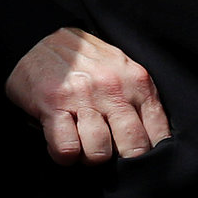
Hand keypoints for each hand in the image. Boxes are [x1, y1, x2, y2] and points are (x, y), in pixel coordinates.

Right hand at [7, 26, 170, 163]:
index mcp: (137, 83)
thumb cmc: (86, 62)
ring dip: (91, 158)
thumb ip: (139, 101)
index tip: (138, 156)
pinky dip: (65, 156)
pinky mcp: (53, 103)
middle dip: (123, 161)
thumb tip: (153, 141)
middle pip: (133, 148)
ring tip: (84, 148)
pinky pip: (67, 147)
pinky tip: (65, 146)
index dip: (150, 153)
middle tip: (110, 154)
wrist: (38, 36)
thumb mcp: (123, 71)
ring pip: (99, 152)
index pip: (159, 134)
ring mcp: (83, 97)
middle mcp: (113, 89)